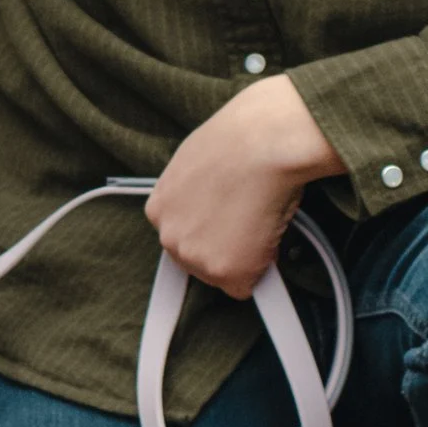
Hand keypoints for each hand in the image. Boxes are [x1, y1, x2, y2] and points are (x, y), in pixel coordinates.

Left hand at [145, 76, 345, 299]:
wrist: (262, 141)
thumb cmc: (240, 139)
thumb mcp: (198, 164)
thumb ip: (196, 195)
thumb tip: (216, 205)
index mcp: (158, 209)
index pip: (182, 237)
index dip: (208, 233)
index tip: (221, 229)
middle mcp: (170, 238)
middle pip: (199, 262)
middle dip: (224, 248)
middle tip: (248, 220)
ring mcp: (196, 258)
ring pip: (224, 275)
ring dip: (243, 258)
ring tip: (260, 219)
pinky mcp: (227, 272)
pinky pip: (247, 287)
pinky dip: (262, 270)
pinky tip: (269, 236)